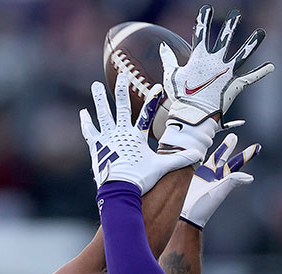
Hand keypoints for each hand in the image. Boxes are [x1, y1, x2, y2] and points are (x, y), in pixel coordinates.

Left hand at [80, 75, 200, 193]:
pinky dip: (87, 122)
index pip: (147, 114)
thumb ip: (178, 159)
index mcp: (136, 136)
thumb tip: (197, 154)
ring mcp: (107, 138)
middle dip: (123, 90)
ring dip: (100, 99)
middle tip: (122, 76)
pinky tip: (84, 113)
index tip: (157, 86)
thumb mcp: (160, 167)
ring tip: (96, 85)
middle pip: (122, 108)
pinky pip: (90, 131)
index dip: (152, 100)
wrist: (119, 189)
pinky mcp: (96, 146)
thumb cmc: (140, 178)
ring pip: (103, 114)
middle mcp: (120, 133)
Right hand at [161, 5, 273, 128]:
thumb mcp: (170, 76)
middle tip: (236, 15)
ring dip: (252, 43)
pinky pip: (251, 78)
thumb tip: (162, 46)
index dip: (203, 20)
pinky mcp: (236, 85)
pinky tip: (272, 66)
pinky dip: (261, 72)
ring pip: (243, 54)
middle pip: (225, 38)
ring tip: (261, 33)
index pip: (201, 33)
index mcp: (199, 58)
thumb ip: (168, 60)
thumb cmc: (180, 97)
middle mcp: (216, 62)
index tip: (206, 9)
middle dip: (231, 25)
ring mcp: (227, 73)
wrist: (194, 115)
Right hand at [180, 133, 259, 228]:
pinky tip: (202, 148)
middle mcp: (216, 176)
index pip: (237, 163)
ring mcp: (205, 176)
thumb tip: (250, 177)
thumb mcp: (219, 192)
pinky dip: (202, 154)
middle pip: (226, 158)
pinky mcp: (194, 177)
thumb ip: (232, 182)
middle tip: (234, 136)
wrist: (186, 214)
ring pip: (214, 158)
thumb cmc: (204, 206)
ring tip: (228, 138)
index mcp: (225, 179)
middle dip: (230, 146)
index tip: (257, 147)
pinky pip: (200, 162)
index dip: (247, 154)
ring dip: (221, 148)